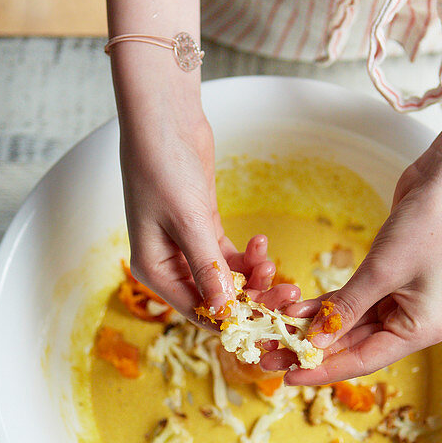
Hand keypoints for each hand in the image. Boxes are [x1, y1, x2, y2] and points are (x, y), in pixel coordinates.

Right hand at [117, 70, 298, 317]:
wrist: (163, 118)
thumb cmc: (164, 166)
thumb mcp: (188, 221)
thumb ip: (208, 268)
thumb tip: (226, 314)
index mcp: (154, 270)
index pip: (197, 311)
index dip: (234, 323)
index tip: (269, 324)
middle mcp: (168, 263)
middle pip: (215, 298)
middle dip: (252, 298)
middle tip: (287, 293)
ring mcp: (185, 246)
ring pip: (227, 278)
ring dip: (254, 277)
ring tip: (275, 264)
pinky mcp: (203, 227)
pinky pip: (229, 256)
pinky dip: (248, 255)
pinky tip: (262, 243)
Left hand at [261, 161, 441, 383]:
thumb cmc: (427, 227)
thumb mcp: (381, 271)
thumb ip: (346, 309)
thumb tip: (313, 343)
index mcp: (420, 330)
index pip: (363, 361)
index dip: (323, 371)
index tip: (288, 378)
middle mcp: (410, 322)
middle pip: (353, 346)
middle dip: (311, 351)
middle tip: (269, 357)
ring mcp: (399, 301)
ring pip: (348, 325)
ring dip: (312, 328)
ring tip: (272, 334)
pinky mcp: (387, 281)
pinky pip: (350, 302)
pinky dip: (324, 305)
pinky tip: (293, 309)